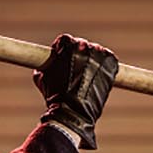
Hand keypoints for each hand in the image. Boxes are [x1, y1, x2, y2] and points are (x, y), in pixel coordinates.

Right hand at [33, 34, 118, 149]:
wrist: (73, 111)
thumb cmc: (54, 95)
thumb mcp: (41, 76)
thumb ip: (47, 63)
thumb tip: (49, 62)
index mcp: (66, 43)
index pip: (64, 40)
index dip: (61, 50)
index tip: (60, 59)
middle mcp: (84, 45)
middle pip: (81, 45)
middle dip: (77, 55)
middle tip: (74, 69)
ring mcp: (99, 54)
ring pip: (95, 52)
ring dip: (91, 60)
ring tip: (85, 77)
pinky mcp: (112, 64)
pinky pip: (108, 60)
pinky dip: (105, 66)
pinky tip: (97, 77)